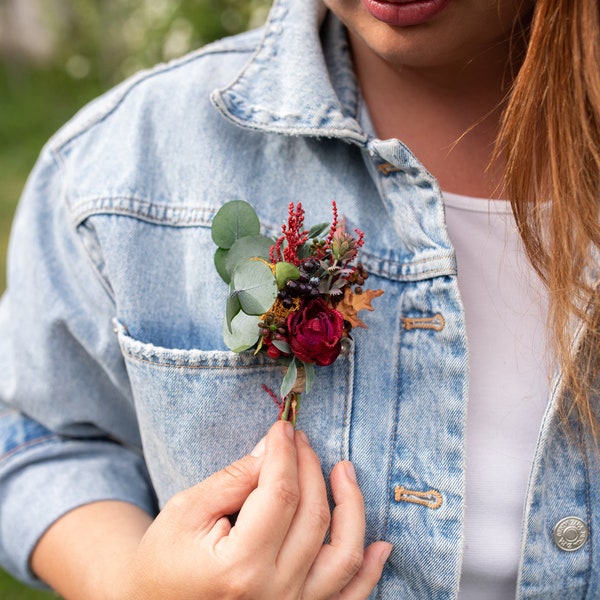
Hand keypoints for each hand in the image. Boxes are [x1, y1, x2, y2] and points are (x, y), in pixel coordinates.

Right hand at [124, 420, 391, 598]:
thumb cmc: (164, 560)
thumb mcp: (186, 510)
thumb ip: (235, 478)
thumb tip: (275, 446)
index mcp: (239, 567)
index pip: (279, 494)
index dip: (285, 453)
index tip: (284, 426)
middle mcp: (273, 594)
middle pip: (312, 515)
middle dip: (310, 466)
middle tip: (301, 439)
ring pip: (343, 554)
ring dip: (352, 507)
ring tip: (346, 470)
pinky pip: (349, 596)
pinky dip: (369, 571)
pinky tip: (382, 544)